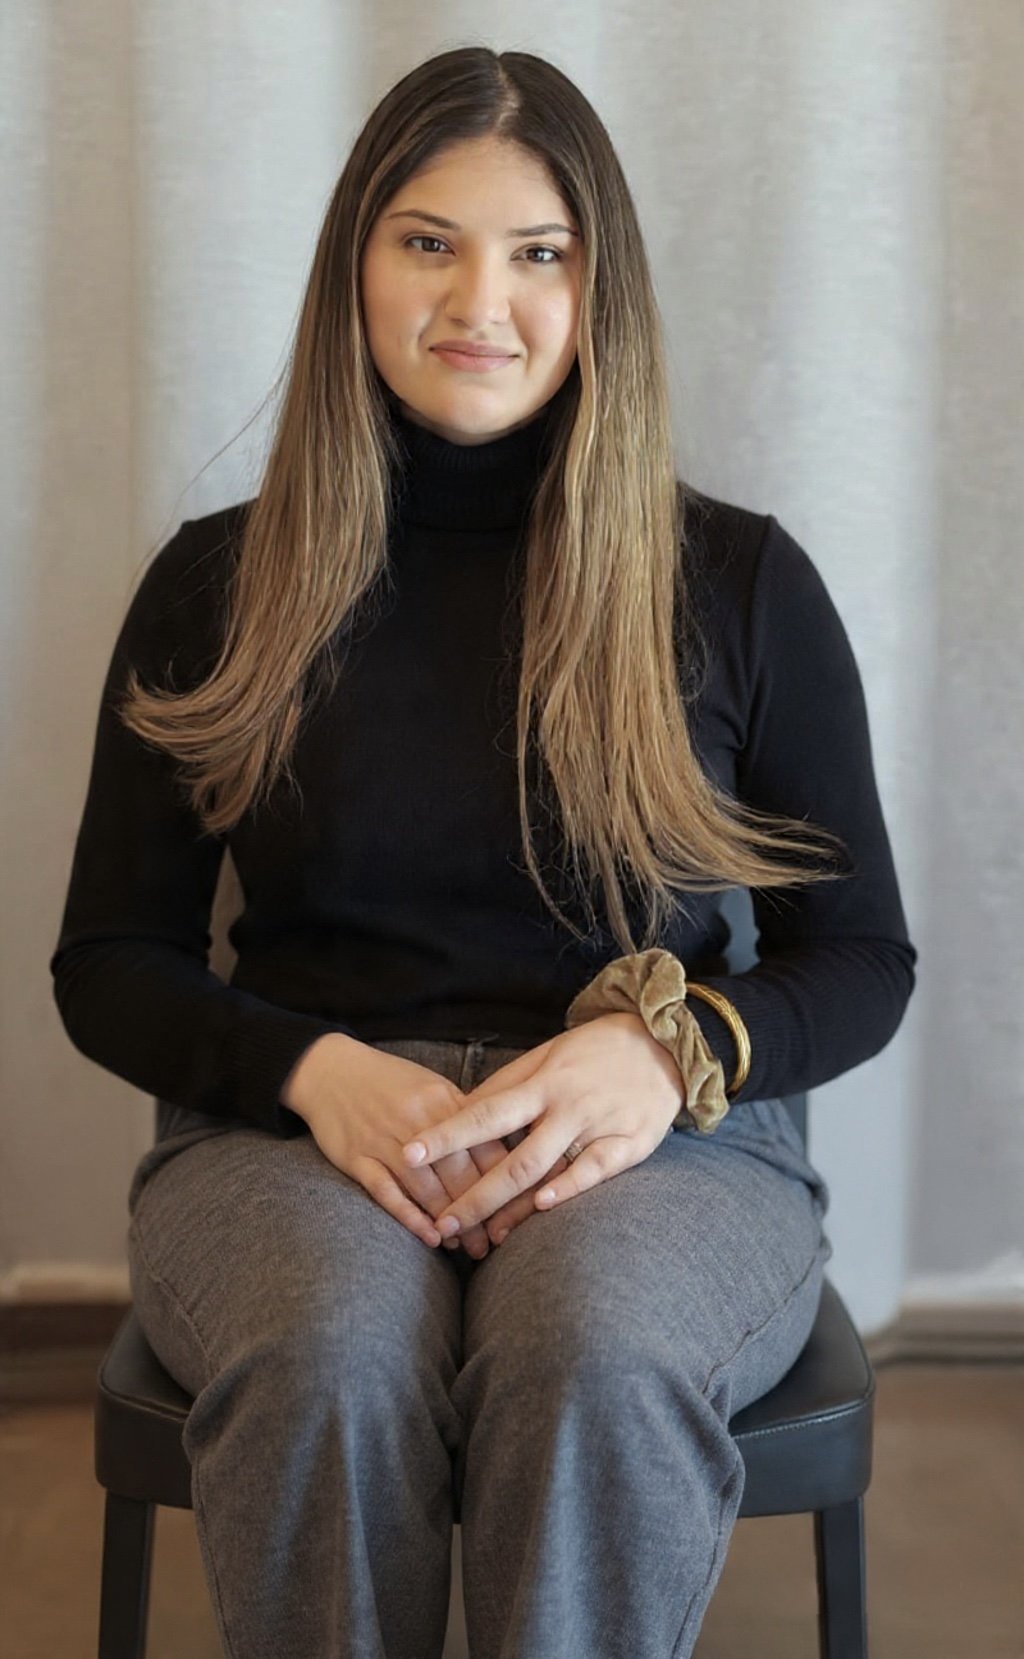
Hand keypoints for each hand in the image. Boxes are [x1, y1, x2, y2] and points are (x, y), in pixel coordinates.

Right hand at [282, 1033, 508, 1255]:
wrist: (329, 1070)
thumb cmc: (388, 1081)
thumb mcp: (432, 1087)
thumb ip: (464, 1116)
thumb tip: (502, 1149)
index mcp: (444, 1100)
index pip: (486, 1147)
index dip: (505, 1182)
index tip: (518, 1209)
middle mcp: (419, 1121)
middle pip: (460, 1173)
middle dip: (481, 1212)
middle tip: (494, 1242)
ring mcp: (386, 1140)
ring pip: (427, 1188)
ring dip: (450, 1222)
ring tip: (466, 1248)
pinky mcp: (358, 1158)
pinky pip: (388, 1192)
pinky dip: (410, 1217)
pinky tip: (430, 1237)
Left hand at [399, 1013, 684, 1244]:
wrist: (663, 1043)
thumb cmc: (594, 1052)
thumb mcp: (547, 1056)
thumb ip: (508, 1086)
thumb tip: (461, 1110)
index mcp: (541, 1083)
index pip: (484, 1112)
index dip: (447, 1135)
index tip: (409, 1154)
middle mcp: (565, 1106)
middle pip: (511, 1155)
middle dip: (473, 1193)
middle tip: (440, 1222)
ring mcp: (598, 1125)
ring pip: (548, 1169)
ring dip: (511, 1205)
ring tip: (481, 1233)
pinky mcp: (631, 1143)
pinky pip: (596, 1169)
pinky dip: (569, 1188)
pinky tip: (543, 1207)